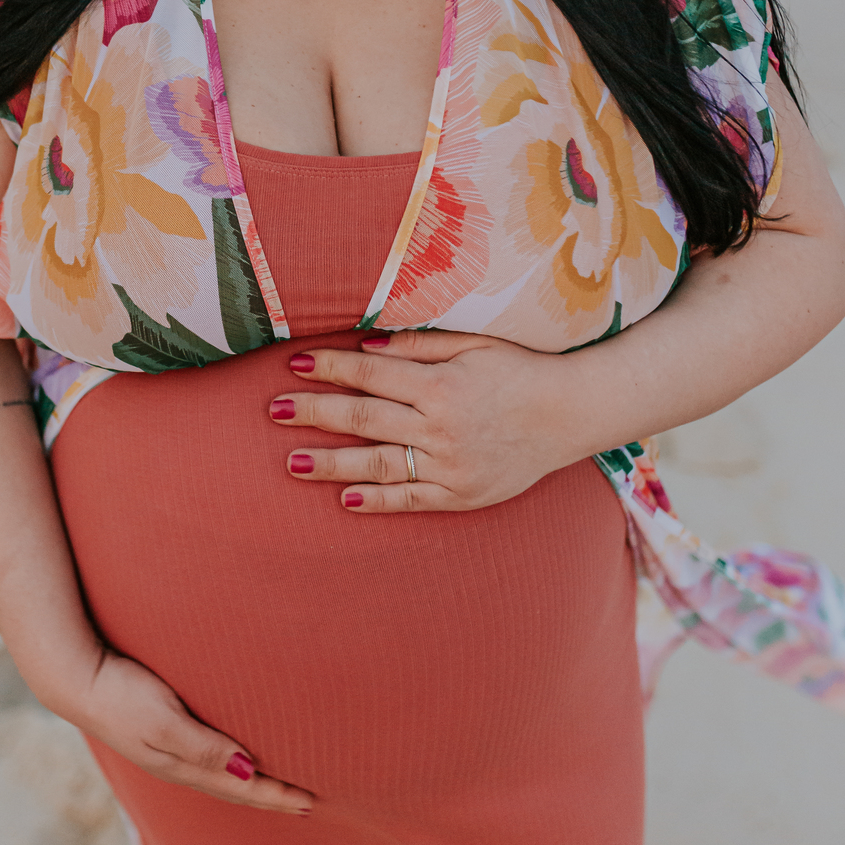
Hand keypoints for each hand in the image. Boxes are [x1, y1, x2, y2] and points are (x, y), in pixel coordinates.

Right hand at [68, 652, 314, 814]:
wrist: (74, 678)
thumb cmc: (121, 695)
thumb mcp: (164, 722)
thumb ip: (204, 748)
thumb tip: (248, 772)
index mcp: (182, 766)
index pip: (241, 789)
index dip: (276, 797)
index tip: (311, 803)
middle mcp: (177, 764)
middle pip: (233, 789)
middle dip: (269, 798)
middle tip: (306, 803)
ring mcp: (167, 750)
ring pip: (220, 775)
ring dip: (251, 783)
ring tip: (278, 785)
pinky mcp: (160, 732)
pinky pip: (207, 757)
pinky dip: (230, 764)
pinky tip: (234, 757)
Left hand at [270, 328, 574, 511]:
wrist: (569, 414)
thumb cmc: (518, 369)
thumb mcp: (473, 343)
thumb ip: (417, 346)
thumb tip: (364, 347)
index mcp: (441, 384)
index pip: (370, 375)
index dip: (330, 368)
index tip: (295, 364)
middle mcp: (441, 427)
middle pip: (364, 419)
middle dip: (315, 413)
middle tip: (276, 409)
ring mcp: (450, 466)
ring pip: (377, 465)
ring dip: (330, 463)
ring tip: (291, 462)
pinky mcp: (461, 495)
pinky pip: (410, 500)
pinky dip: (376, 500)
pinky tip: (344, 498)